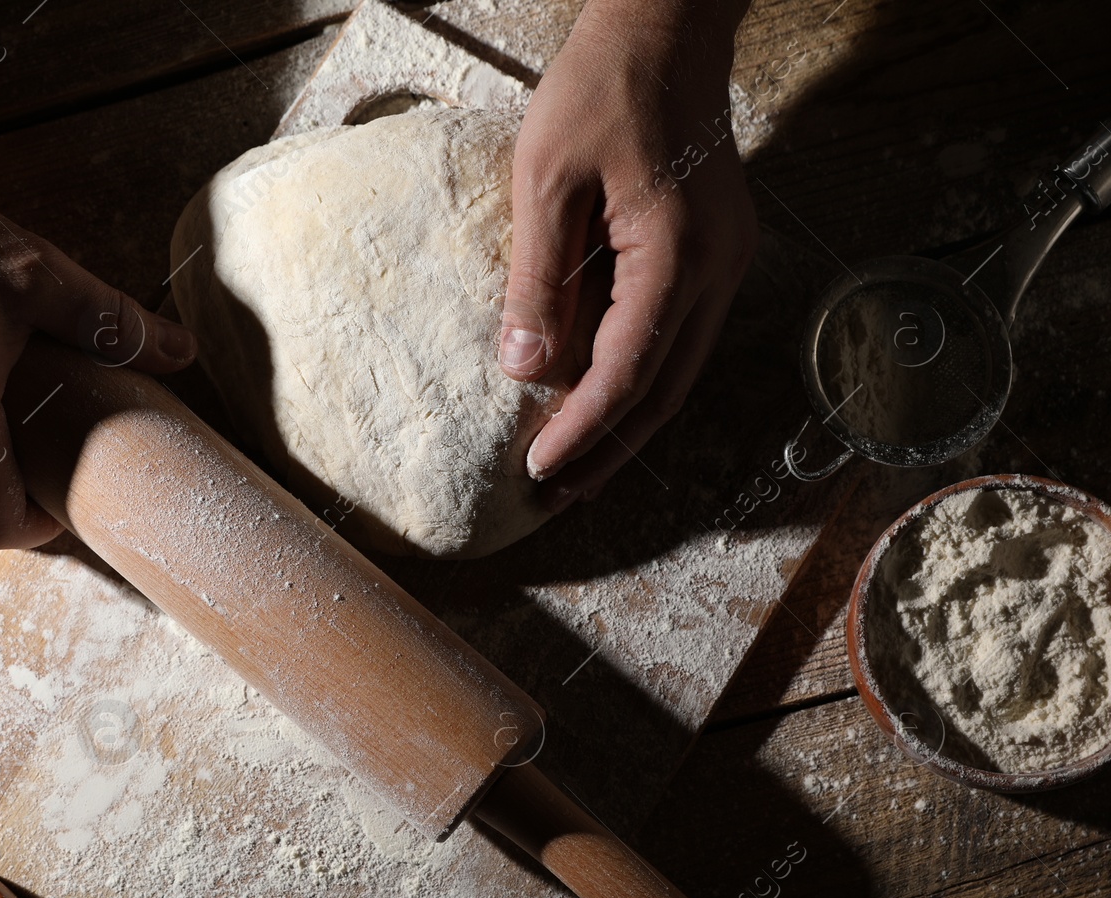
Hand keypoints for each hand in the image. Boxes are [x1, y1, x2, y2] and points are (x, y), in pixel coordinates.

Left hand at [499, 0, 756, 509]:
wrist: (666, 29)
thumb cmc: (600, 90)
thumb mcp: (546, 181)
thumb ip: (536, 281)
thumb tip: (523, 372)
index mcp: (677, 255)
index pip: (626, 373)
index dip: (581, 430)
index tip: (537, 472)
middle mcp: (717, 270)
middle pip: (664, 393)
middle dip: (608, 452)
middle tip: (556, 498)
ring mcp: (726, 263)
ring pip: (678, 373)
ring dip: (626, 425)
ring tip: (574, 470)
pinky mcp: (715, 253)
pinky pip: (679, 338)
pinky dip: (639, 380)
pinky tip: (600, 402)